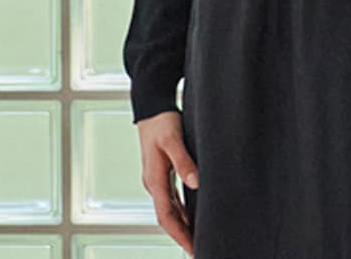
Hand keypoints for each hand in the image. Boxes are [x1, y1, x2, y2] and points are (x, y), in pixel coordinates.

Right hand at [135, 109, 199, 256]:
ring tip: (197, 239)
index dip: (180, 234)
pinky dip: (181, 211)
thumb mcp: (173, 138)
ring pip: (169, 210)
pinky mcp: (161, 172)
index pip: (167, 216)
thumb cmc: (161, 120)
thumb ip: (183, 161)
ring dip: (182, 225)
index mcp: (154, 179)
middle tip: (199, 250)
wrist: (151, 105)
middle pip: (167, 218)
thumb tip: (195, 183)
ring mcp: (156, 179)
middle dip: (182, 236)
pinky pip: (171, 199)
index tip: (193, 249)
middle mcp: (153, 183)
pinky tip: (192, 215)